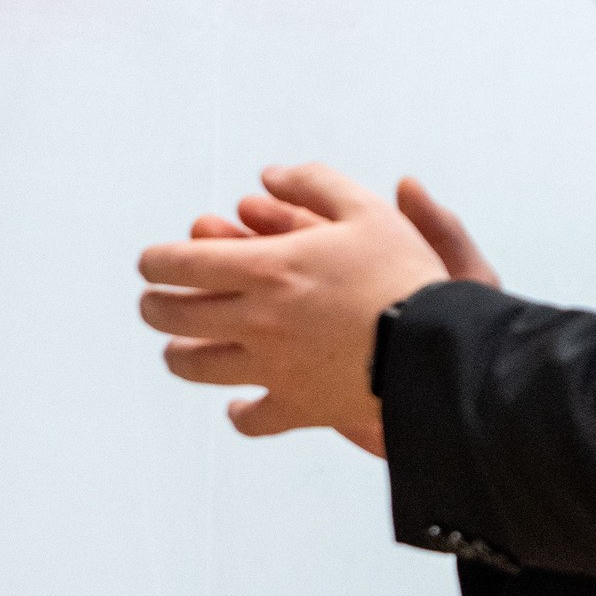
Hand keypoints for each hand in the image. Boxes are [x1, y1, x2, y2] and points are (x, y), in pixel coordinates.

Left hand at [137, 164, 474, 453]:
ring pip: (193, 366)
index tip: (154, 262)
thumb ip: (313, 184)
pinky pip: (251, 420)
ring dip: (180, 354)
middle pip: (168, 315)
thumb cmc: (405, 273)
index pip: (175, 263)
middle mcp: (255, 319)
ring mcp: (272, 367)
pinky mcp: (298, 406)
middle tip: (158, 301)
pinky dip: (240, 414)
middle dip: (155, 304)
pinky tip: (240, 405)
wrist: (441, 349)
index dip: (154, 261)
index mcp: (265, 268)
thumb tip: (268, 175)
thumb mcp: (365, 210)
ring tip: (184, 346)